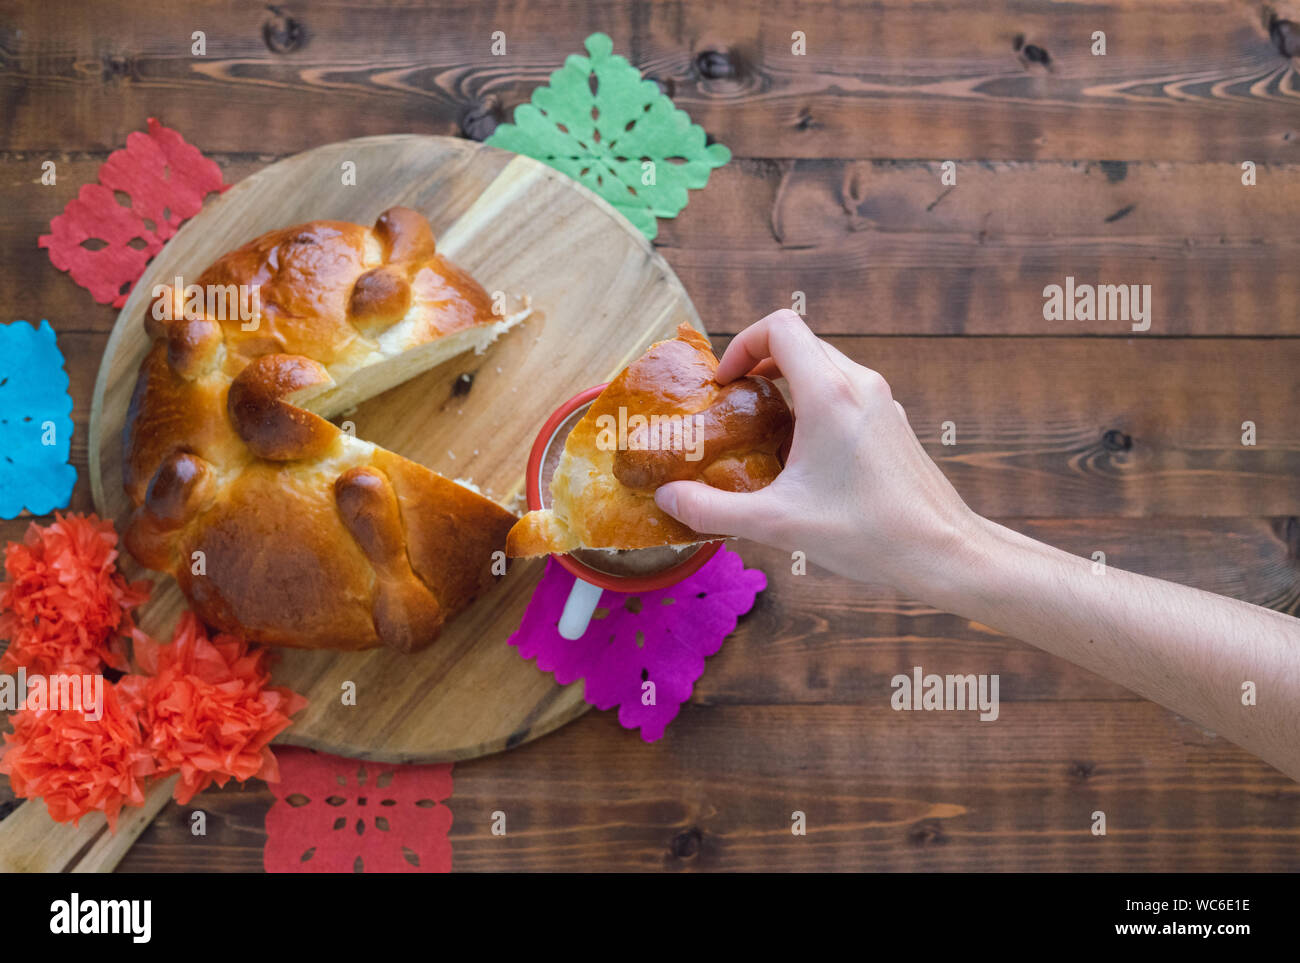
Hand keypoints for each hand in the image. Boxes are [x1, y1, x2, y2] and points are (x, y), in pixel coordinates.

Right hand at [654, 310, 983, 593]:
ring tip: (765, 430)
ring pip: (825, 366)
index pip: (779, 326)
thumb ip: (713, 509)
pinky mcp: (893, 424)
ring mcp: (882, 402)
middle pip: (800, 343)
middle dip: (760, 364)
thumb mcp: (777, 524)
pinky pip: (846, 393)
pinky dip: (816, 405)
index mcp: (829, 393)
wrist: (943, 551)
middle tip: (735, 405)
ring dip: (788, 384)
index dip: (742, 344)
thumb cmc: (867, 533)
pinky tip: (805, 456)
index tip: (725, 384)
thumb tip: (667, 499)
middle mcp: (859, 385)